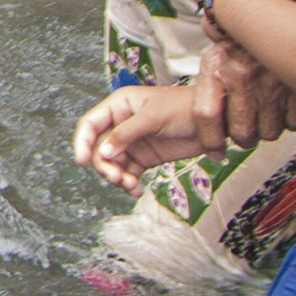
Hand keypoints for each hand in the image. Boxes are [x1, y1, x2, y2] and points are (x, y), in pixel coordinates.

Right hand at [75, 82, 222, 193]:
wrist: (213, 123)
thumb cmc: (184, 108)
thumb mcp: (153, 117)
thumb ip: (126, 134)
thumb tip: (103, 153)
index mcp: (119, 106)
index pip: (91, 124)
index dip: (82, 142)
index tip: (82, 161)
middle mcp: (121, 125)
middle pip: (99, 149)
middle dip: (104, 166)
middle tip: (116, 177)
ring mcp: (133, 143)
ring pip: (112, 164)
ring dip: (117, 177)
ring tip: (129, 185)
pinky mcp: (145, 158)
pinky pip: (128, 173)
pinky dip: (128, 183)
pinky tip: (135, 189)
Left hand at [196, 33, 295, 148]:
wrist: (294, 8)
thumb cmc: (256, 34)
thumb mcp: (225, 50)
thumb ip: (214, 82)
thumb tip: (211, 126)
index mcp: (218, 63)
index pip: (206, 113)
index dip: (209, 139)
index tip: (215, 151)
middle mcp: (243, 72)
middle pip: (241, 131)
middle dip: (245, 138)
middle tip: (249, 132)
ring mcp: (273, 80)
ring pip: (269, 132)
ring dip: (270, 129)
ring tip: (270, 111)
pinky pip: (295, 123)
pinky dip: (293, 119)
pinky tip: (289, 104)